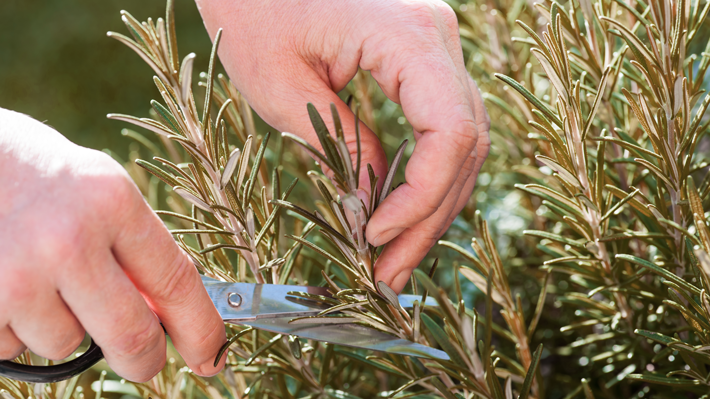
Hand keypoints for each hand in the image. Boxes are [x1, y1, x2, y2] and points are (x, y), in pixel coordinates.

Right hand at [0, 109, 225, 380]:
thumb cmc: (34, 171)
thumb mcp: (95, 189)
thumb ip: (131, 246)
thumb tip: (164, 311)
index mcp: (112, 201)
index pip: (176, 281)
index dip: (201, 328)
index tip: (213, 356)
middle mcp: (69, 240)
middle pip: (132, 335)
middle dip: (145, 360)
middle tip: (146, 362)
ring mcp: (17, 275)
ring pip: (65, 344)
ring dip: (64, 327)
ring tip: (39, 277)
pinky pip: (14, 345)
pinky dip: (16, 327)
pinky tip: (6, 283)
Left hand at [196, 0, 490, 291]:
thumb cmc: (253, 8)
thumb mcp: (281, 86)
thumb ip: (339, 144)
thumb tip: (374, 202)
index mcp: (408, 35)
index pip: (450, 133)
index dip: (421, 197)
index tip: (374, 235)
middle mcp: (439, 36)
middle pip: (465, 145)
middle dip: (428, 218)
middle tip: (388, 273)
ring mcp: (437, 45)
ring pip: (461, 142)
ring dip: (430, 205)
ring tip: (392, 258)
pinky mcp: (423, 59)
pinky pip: (442, 127)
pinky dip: (425, 176)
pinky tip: (399, 214)